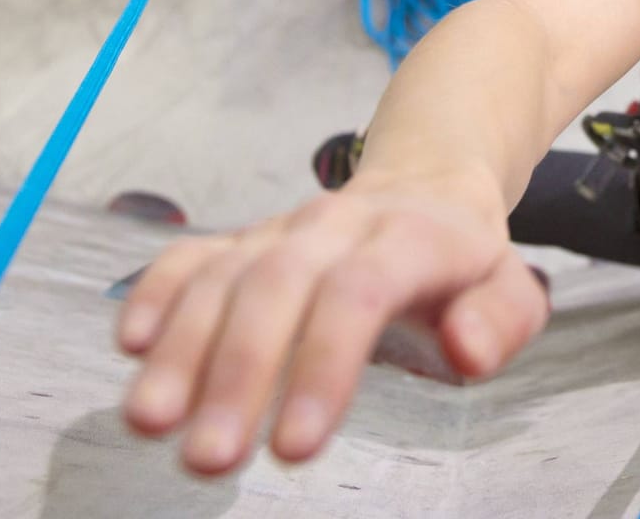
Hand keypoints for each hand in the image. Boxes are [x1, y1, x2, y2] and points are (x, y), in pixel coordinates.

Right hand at [116, 172, 547, 474]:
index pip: (360, 291)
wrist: (424, 183)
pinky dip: (155, 292)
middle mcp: (335, 225)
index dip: (323, 364)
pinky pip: (189, 254)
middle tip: (209, 457)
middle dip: (236, 372)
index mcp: (411, 235)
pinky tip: (129, 343)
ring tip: (150, 423)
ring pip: (221, 274)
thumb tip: (467, 351)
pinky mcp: (241, 240)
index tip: (294, 447)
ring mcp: (281, 229)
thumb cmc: (463, 257)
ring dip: (179, 349)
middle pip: (276, 286)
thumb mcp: (511, 286)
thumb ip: (500, 320)